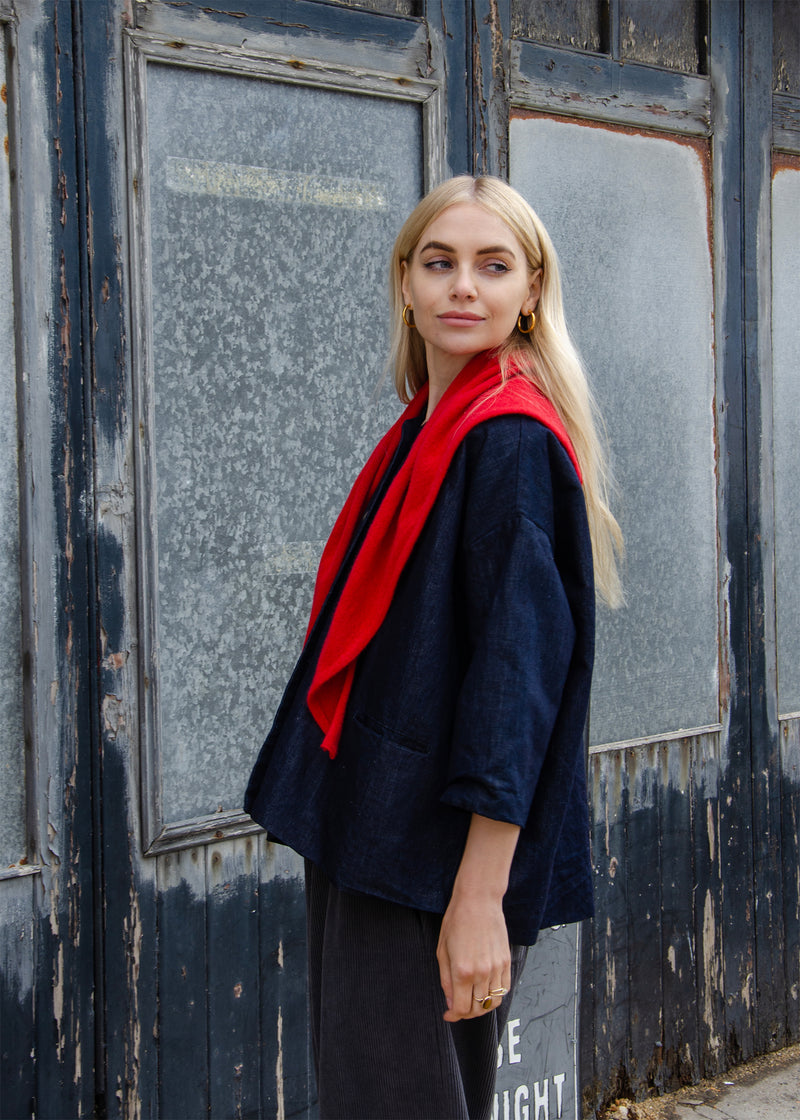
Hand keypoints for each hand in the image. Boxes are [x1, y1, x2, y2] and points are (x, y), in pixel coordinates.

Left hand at [436, 889, 511, 1021]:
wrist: (478, 901)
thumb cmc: (456, 921)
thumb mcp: (442, 951)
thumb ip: (446, 980)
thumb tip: (450, 1002)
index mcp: (462, 971)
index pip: (461, 1009)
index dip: (454, 1016)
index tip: (448, 1015)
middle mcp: (482, 973)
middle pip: (478, 1009)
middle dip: (466, 1013)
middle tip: (458, 1008)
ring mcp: (497, 968)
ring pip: (493, 1002)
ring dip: (482, 1006)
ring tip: (472, 1000)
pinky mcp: (506, 961)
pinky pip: (505, 989)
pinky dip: (496, 996)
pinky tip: (486, 990)